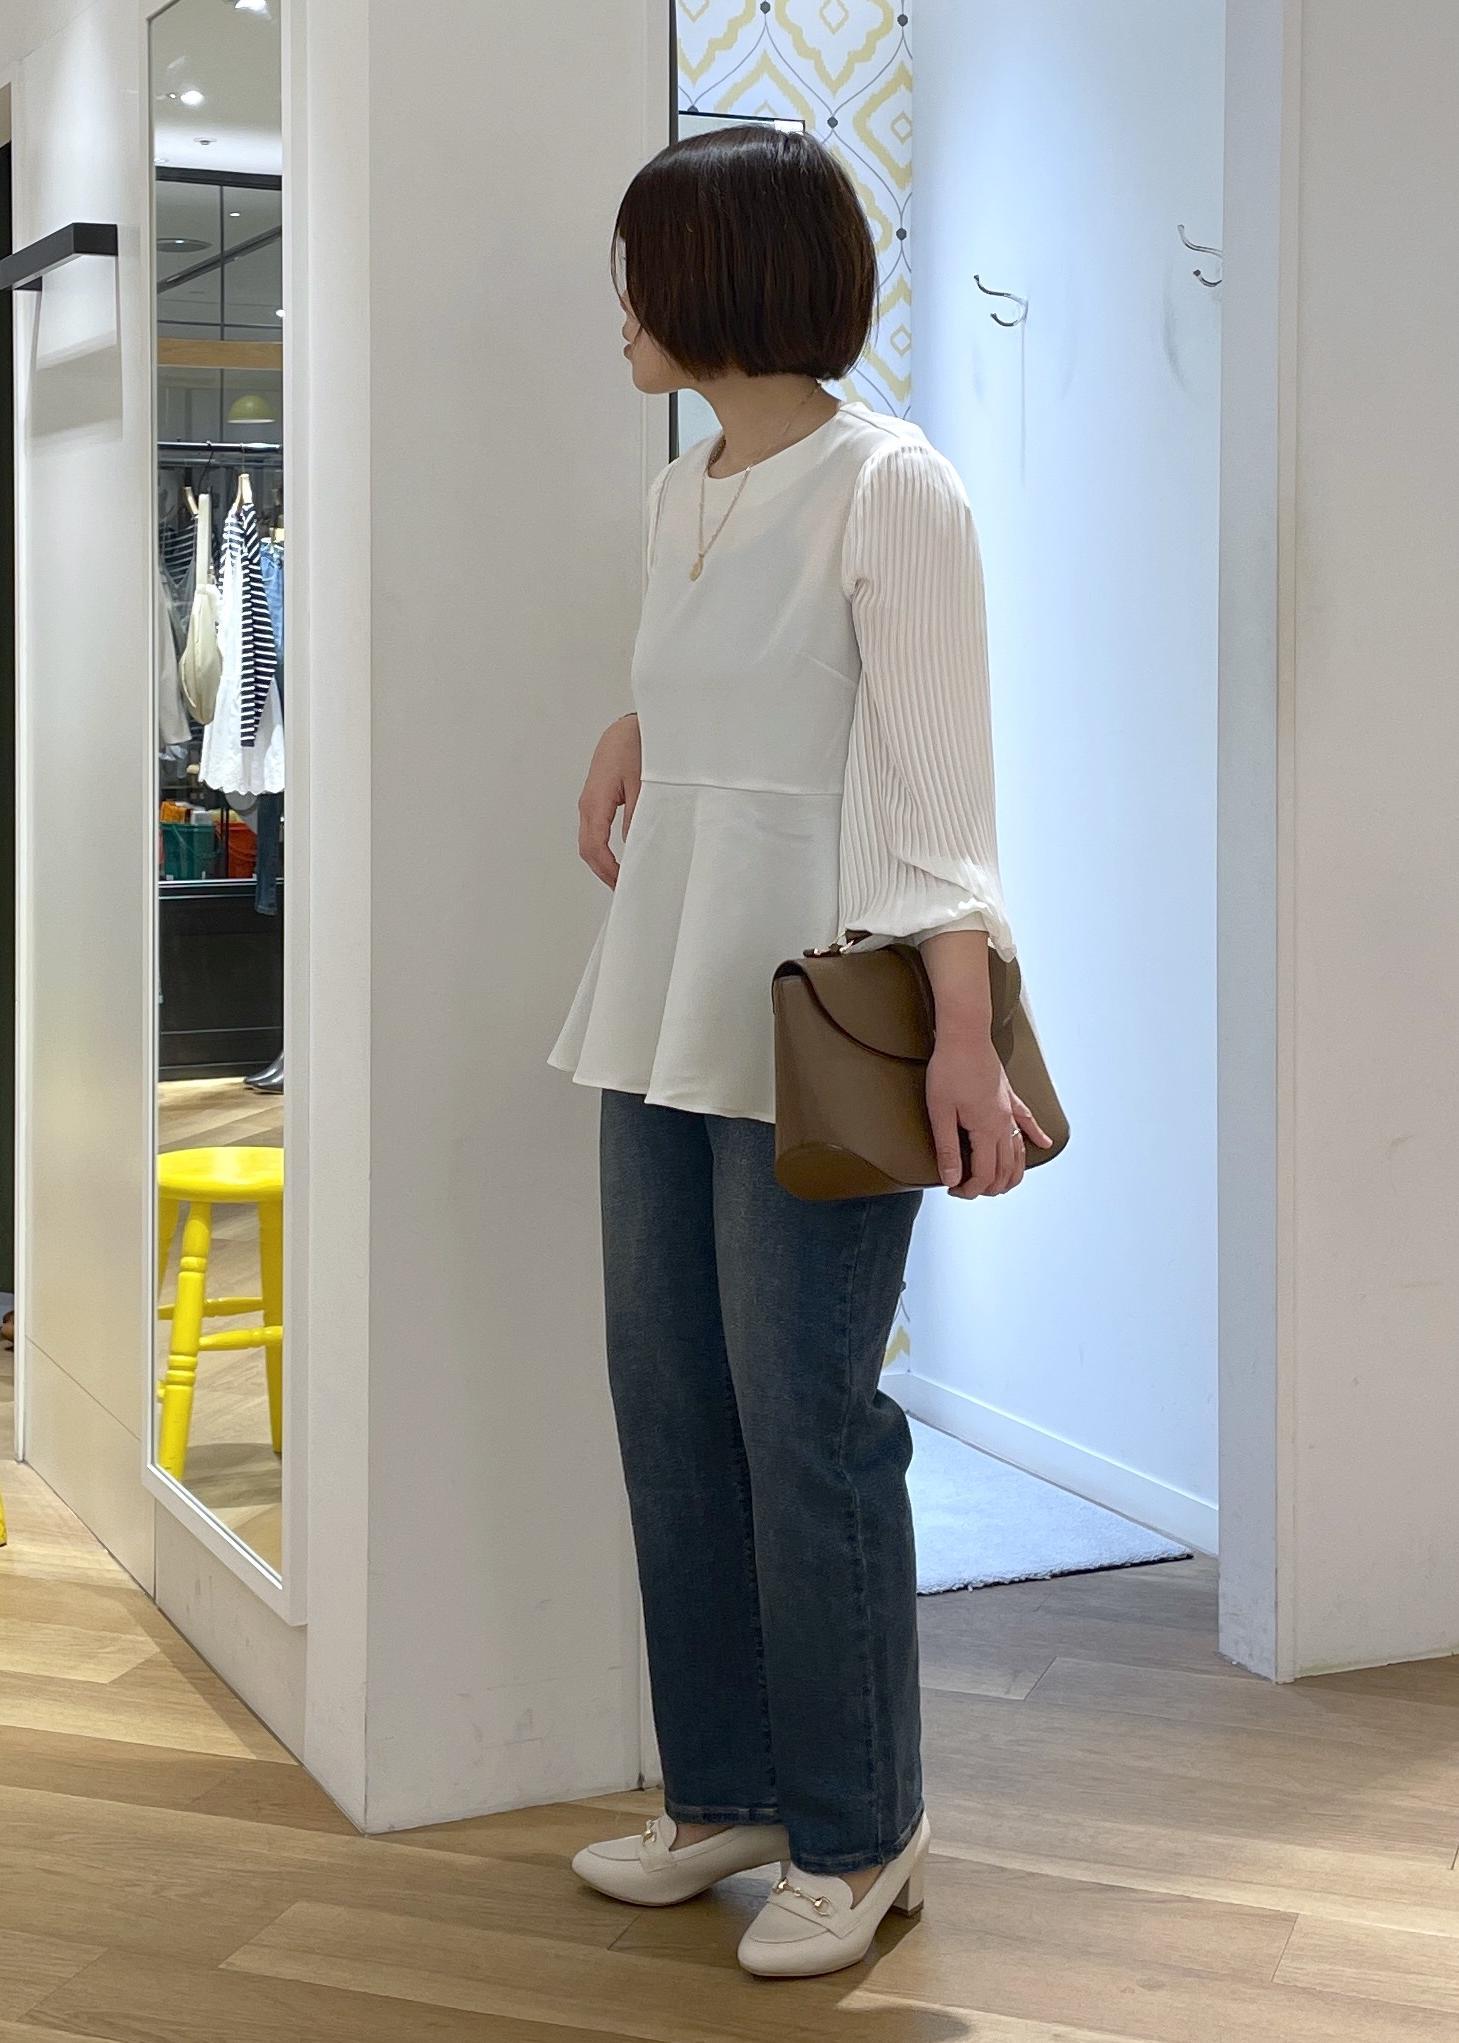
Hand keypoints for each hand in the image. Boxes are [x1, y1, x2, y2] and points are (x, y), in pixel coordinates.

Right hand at [577, 714, 640, 887]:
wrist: (628, 726)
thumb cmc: (635, 747)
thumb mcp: (642, 782)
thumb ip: (637, 815)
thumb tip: (633, 846)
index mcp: (595, 802)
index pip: (594, 846)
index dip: (607, 870)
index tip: (623, 885)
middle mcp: (587, 804)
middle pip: (587, 849)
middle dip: (603, 872)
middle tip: (624, 890)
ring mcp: (590, 802)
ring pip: (589, 841)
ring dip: (603, 863)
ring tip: (622, 879)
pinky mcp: (598, 799)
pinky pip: (595, 831)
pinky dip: (604, 850)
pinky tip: (620, 858)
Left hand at [926, 1032, 1053, 1197]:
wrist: (965, 1037)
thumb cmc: (949, 1069)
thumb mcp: (940, 1112)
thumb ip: (947, 1148)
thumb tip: (952, 1179)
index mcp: (987, 1130)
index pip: (985, 1174)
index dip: (970, 1189)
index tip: (954, 1190)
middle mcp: (1003, 1125)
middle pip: (1005, 1168)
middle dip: (990, 1187)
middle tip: (970, 1191)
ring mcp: (1009, 1111)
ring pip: (1019, 1151)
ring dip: (1013, 1173)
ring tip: (1002, 1185)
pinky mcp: (1010, 1098)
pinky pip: (1028, 1121)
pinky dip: (1036, 1136)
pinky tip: (1044, 1144)